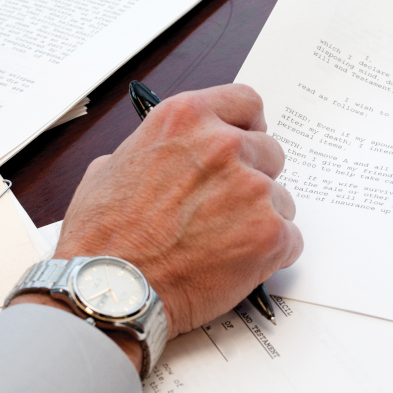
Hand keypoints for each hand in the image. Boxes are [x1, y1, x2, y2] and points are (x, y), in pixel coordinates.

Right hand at [47, 84, 302, 341]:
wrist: (110, 291)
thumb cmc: (102, 239)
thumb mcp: (109, 168)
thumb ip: (153, 152)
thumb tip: (164, 158)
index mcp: (185, 119)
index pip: (245, 102)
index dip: (246, 127)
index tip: (244, 144)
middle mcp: (223, 145)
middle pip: (270, 152)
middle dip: (253, 178)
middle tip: (225, 208)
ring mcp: (251, 189)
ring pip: (281, 198)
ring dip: (261, 219)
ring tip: (222, 245)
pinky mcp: (269, 233)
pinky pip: (290, 239)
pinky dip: (270, 254)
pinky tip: (236, 266)